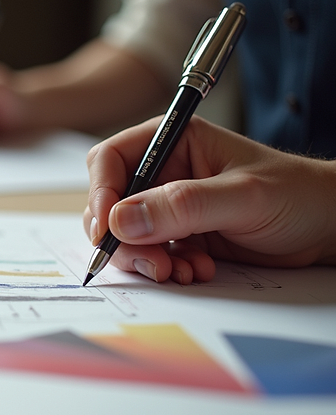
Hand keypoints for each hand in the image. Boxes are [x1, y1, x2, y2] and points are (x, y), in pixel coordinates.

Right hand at [84, 116, 335, 283]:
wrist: (328, 228)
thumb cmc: (298, 195)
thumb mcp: (242, 197)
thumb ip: (181, 206)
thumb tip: (121, 220)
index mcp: (173, 143)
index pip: (111, 161)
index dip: (101, 193)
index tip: (108, 227)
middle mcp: (164, 173)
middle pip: (110, 204)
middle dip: (123, 238)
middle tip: (151, 261)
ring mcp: (169, 207)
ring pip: (125, 235)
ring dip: (145, 259)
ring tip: (179, 271)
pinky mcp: (179, 236)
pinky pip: (149, 255)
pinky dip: (165, 269)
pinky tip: (197, 271)